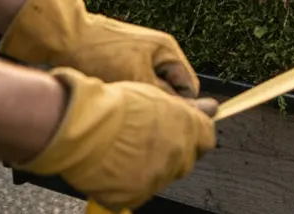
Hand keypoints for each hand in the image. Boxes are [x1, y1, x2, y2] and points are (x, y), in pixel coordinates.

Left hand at [0, 0, 199, 96]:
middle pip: (169, 88)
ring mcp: (137, 56)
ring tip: (123, 106)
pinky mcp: (119, 63)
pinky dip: (125, 94)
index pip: (188, 86)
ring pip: (148, 89)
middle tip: (142, 115)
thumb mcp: (136, 77)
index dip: (182, 105)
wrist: (62, 37)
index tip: (168, 121)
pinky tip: (111, 100)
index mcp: (168, 50)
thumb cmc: (99, 52)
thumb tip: (183, 111)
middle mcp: (156, 51)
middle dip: (158, 102)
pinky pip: (131, 85)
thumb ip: (164, 95)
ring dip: (139, 99)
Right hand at [16, 68, 216, 210]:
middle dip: (173, 152)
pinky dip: (125, 184)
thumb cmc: (114, 105)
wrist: (80, 125)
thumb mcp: (156, 96)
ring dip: (149, 167)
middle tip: (146, 141)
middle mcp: (178, 155)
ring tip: (123, 151)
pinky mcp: (132, 195)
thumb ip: (187, 109)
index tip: (182, 132)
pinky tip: (111, 167)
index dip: (194, 134)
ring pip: (161, 177)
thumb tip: (212, 108)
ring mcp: (156, 178)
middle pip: (186, 160)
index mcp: (188, 129)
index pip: (207, 137)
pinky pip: (135, 193)